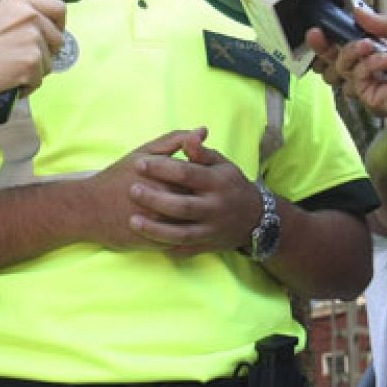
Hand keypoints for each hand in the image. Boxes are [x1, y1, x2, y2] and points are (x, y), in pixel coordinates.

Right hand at [0, 0, 66, 98]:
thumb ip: (20, 18)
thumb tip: (39, 28)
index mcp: (22, 3)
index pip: (58, 8)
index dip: (58, 25)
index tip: (51, 35)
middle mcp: (31, 17)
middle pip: (57, 39)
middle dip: (45, 53)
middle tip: (23, 60)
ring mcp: (33, 40)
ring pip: (49, 62)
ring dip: (34, 71)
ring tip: (10, 71)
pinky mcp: (31, 63)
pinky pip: (39, 80)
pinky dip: (26, 86)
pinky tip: (9, 82)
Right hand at [74, 129, 207, 250]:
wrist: (88, 208)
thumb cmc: (118, 177)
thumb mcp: (145, 152)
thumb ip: (176, 139)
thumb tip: (204, 131)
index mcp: (165, 177)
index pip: (200, 178)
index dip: (201, 177)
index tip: (194, 178)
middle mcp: (163, 202)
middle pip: (198, 200)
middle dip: (200, 198)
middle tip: (189, 195)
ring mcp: (159, 225)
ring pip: (192, 223)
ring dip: (194, 218)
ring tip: (185, 210)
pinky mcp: (154, 243)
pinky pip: (180, 241)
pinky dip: (182, 233)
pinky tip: (175, 225)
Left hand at [127, 133, 261, 258]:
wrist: (254, 218)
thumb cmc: (230, 185)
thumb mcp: (222, 164)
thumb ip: (201, 152)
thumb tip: (189, 137)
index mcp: (217, 183)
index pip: (187, 174)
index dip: (162, 168)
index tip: (139, 163)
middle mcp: (215, 208)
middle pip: (182, 206)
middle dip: (155, 199)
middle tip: (132, 190)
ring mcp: (210, 230)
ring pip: (181, 233)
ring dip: (155, 229)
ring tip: (132, 221)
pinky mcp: (206, 246)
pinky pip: (184, 249)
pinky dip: (165, 246)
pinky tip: (146, 240)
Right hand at [310, 10, 386, 125]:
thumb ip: (382, 22)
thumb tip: (358, 12)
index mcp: (377, 49)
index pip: (346, 43)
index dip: (331, 36)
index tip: (322, 26)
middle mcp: (369, 67)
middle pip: (334, 59)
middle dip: (323, 46)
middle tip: (318, 34)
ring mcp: (368, 83)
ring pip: (341, 66)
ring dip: (353, 51)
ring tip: (370, 45)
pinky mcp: (369, 96)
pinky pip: (357, 77)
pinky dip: (370, 64)